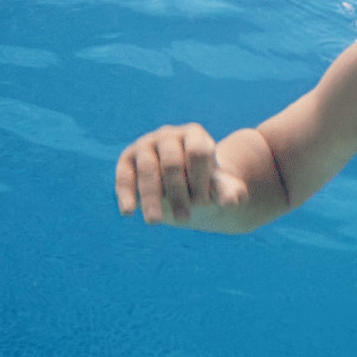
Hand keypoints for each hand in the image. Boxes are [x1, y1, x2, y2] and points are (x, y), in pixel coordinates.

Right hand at [115, 123, 248, 223]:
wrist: (182, 184)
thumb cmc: (204, 183)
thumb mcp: (218, 187)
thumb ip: (227, 191)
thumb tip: (232, 202)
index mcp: (194, 134)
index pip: (197, 152)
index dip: (201, 179)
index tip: (206, 203)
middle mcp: (168, 135)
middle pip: (172, 163)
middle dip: (179, 193)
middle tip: (185, 220)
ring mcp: (145, 145)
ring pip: (147, 170)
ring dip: (151, 198)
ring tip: (155, 222)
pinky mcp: (126, 160)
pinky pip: (124, 176)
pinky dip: (125, 194)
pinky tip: (128, 212)